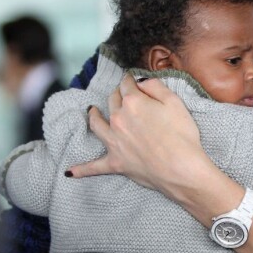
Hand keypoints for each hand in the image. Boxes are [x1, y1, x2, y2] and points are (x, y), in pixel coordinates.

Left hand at [67, 75, 204, 193]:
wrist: (181, 169)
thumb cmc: (182, 136)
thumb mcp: (175, 102)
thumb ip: (156, 86)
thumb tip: (141, 82)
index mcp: (133, 102)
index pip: (127, 85)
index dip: (130, 81)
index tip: (131, 80)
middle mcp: (118, 119)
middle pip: (113, 101)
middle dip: (116, 96)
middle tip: (121, 95)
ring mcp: (114, 141)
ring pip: (96, 125)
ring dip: (93, 116)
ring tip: (91, 111)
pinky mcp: (116, 162)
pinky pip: (93, 166)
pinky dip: (81, 170)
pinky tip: (70, 172)